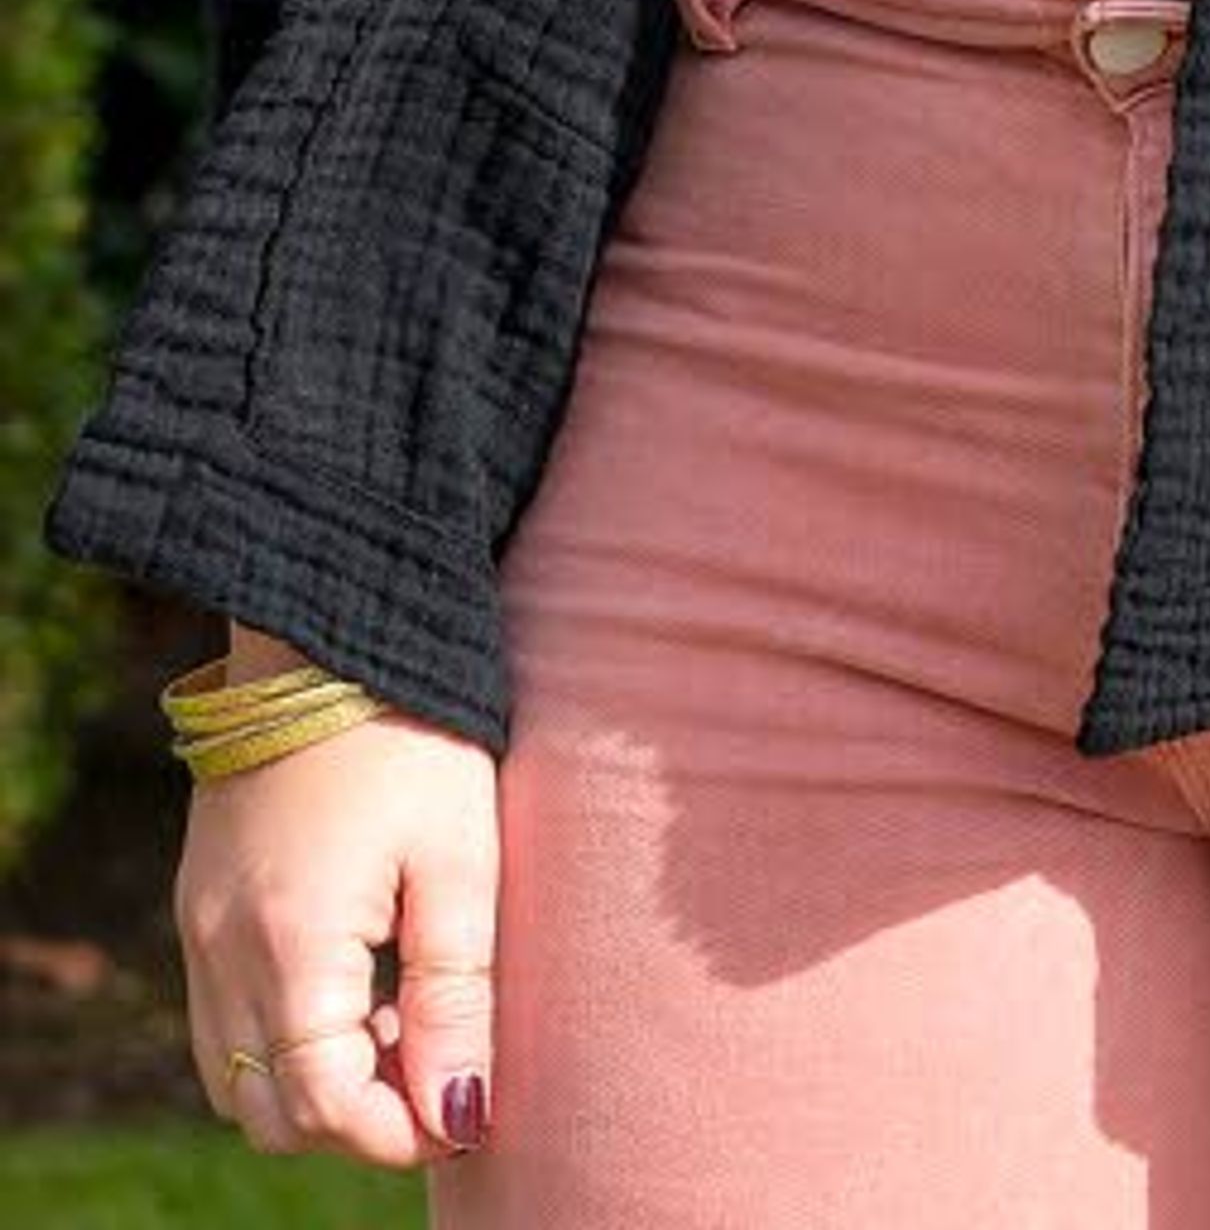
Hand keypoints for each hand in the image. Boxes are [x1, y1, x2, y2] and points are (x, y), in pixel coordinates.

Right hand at [178, 679, 500, 1170]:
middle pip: (266, 1109)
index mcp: (288, 943)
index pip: (319, 1106)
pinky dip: (282, 1032)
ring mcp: (199, 926)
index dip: (394, 1135)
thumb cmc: (415, 731)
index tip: (463, 1114)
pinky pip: (223, 1016)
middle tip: (434, 1069)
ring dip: (312, 1079)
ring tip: (399, 1016)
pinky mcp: (200, 901)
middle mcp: (222, 949)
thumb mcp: (460, 857)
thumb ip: (456, 994)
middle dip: (350, 1119)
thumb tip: (461, 1109)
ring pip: (235, 1072)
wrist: (333, 621)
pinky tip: (357, 977)